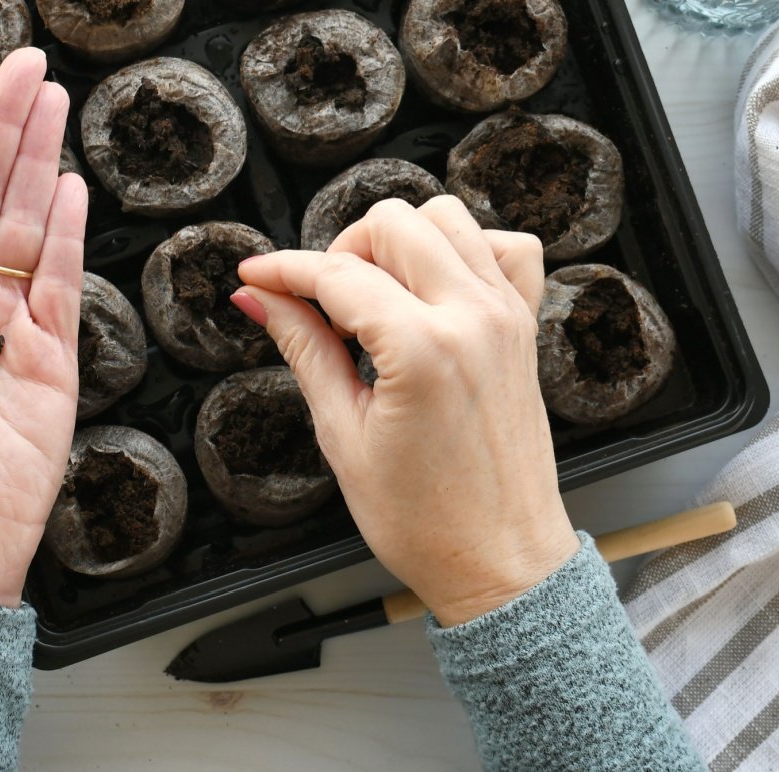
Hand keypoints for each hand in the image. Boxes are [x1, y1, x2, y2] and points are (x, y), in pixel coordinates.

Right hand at [232, 196, 577, 625]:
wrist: (500, 561)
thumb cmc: (426, 521)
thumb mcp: (343, 434)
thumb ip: (303, 348)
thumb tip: (260, 299)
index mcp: (422, 350)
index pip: (336, 274)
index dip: (283, 270)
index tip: (254, 276)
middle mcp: (472, 319)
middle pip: (393, 224)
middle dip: (341, 250)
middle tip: (319, 304)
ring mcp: (506, 318)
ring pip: (448, 218)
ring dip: (399, 242)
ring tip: (373, 295)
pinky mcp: (524, 328)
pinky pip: (505, 248)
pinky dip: (465, 248)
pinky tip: (432, 287)